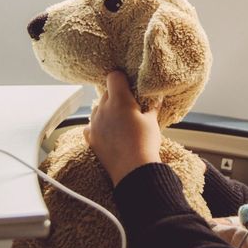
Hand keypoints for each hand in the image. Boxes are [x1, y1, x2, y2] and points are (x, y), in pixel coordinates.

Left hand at [84, 71, 162, 185]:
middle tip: (130, 107)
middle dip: (117, 96)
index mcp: (119, 100)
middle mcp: (103, 109)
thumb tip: (157, 97)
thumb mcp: (152, 121)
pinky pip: (91, 125)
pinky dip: (98, 126)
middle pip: (106, 93)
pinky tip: (109, 132)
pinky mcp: (91, 138)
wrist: (134, 170)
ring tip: (120, 122)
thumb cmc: (145, 144)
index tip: (129, 86)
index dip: (122, 79)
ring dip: (107, 111)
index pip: (114, 76)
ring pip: (98, 108)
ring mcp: (94, 123)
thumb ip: (152, 106)